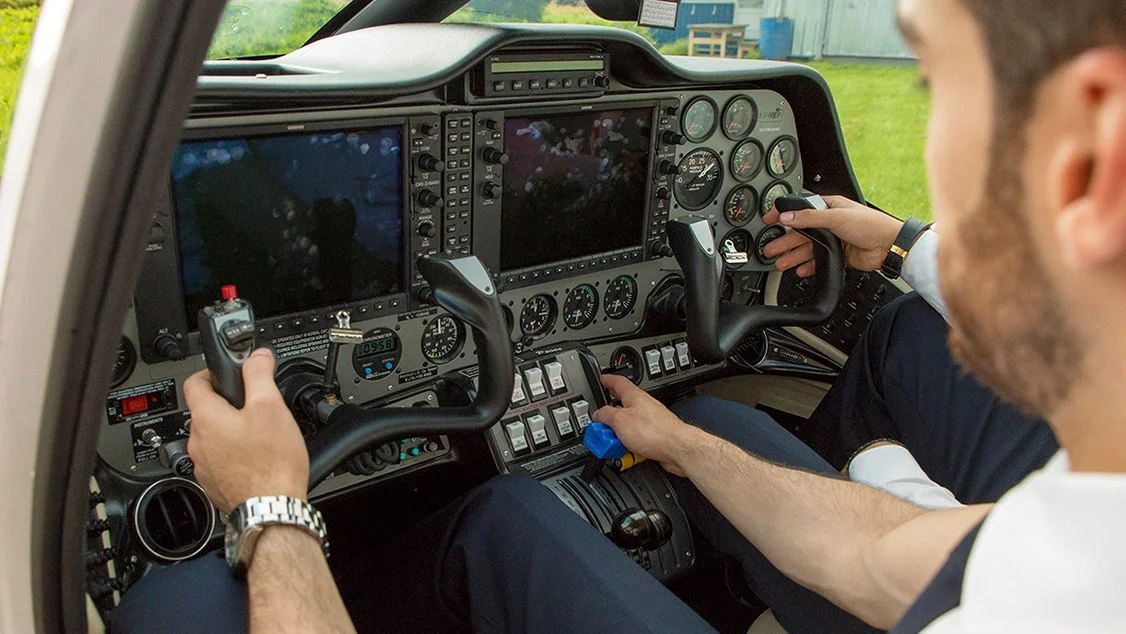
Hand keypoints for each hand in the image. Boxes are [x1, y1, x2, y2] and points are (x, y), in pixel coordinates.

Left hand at [183, 348, 308, 513]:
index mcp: (206, 418)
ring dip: (231, 431)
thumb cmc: (271, 463)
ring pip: (214, 437)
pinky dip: (234, 455)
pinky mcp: (214, 483)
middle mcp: (198, 441)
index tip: (228, 373)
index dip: (211, 372)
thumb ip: (260, 374)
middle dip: (228, 404)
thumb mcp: (271, 406)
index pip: (194, 381)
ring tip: (260, 435)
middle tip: (256, 406)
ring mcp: (203, 465)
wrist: (271, 509)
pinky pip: (220, 460)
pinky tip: (257, 458)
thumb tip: (257, 356)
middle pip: (206, 411)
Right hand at [593, 374, 696, 476]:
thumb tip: (597, 415)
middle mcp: (644, 407)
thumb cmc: (656, 432)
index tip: (602, 379)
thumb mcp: (619, 421)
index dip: (608, 380)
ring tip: (612, 441)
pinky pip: (636, 437)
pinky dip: (628, 443)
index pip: (619, 382)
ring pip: (628, 424)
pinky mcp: (655, 436)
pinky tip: (626, 450)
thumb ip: (605, 415)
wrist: (678, 449)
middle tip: (599, 420)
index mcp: (635, 397)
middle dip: (609, 414)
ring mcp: (651, 422)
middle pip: (622, 406)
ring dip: (618, 432)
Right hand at [760, 195, 903, 276]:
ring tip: (779, 262)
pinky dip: (807, 266)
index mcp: (828, 207)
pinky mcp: (838, 254)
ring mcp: (833, 239)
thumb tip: (787, 217)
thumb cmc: (870, 224)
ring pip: (807, 248)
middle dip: (784, 240)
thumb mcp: (836, 216)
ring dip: (792, 255)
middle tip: (770, 248)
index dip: (783, 214)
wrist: (888, 245)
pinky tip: (799, 270)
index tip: (769, 220)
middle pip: (800, 232)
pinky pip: (817, 261)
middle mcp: (829, 223)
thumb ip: (809, 218)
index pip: (800, 209)